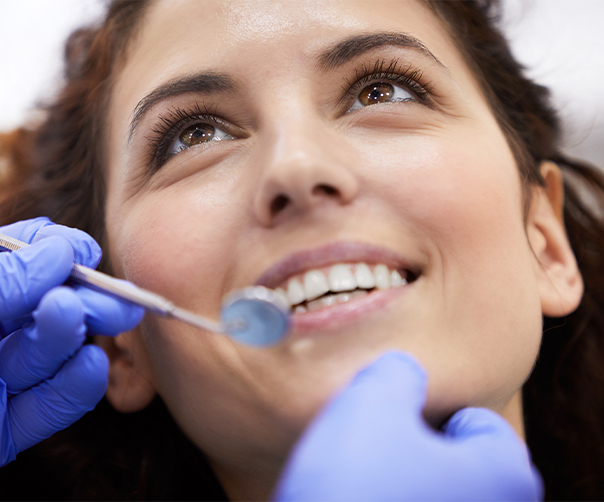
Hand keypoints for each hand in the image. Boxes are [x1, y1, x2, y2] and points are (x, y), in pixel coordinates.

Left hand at [0, 217, 143, 465]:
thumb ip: (4, 282)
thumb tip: (61, 250)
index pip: (21, 262)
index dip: (53, 251)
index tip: (81, 249)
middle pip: (48, 311)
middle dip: (84, 301)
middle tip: (118, 299)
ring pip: (51, 357)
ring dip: (74, 337)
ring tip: (81, 317)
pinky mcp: (5, 432)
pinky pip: (47, 409)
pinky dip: (73, 390)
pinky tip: (91, 367)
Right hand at [275, 352, 542, 500]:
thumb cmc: (357, 490)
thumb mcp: (371, 404)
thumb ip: (397, 373)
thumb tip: (402, 371)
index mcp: (504, 477)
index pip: (482, 425)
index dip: (436, 412)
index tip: (400, 420)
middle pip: (463, 465)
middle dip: (421, 450)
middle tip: (379, 450)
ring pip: (438, 498)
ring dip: (406, 485)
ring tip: (364, 483)